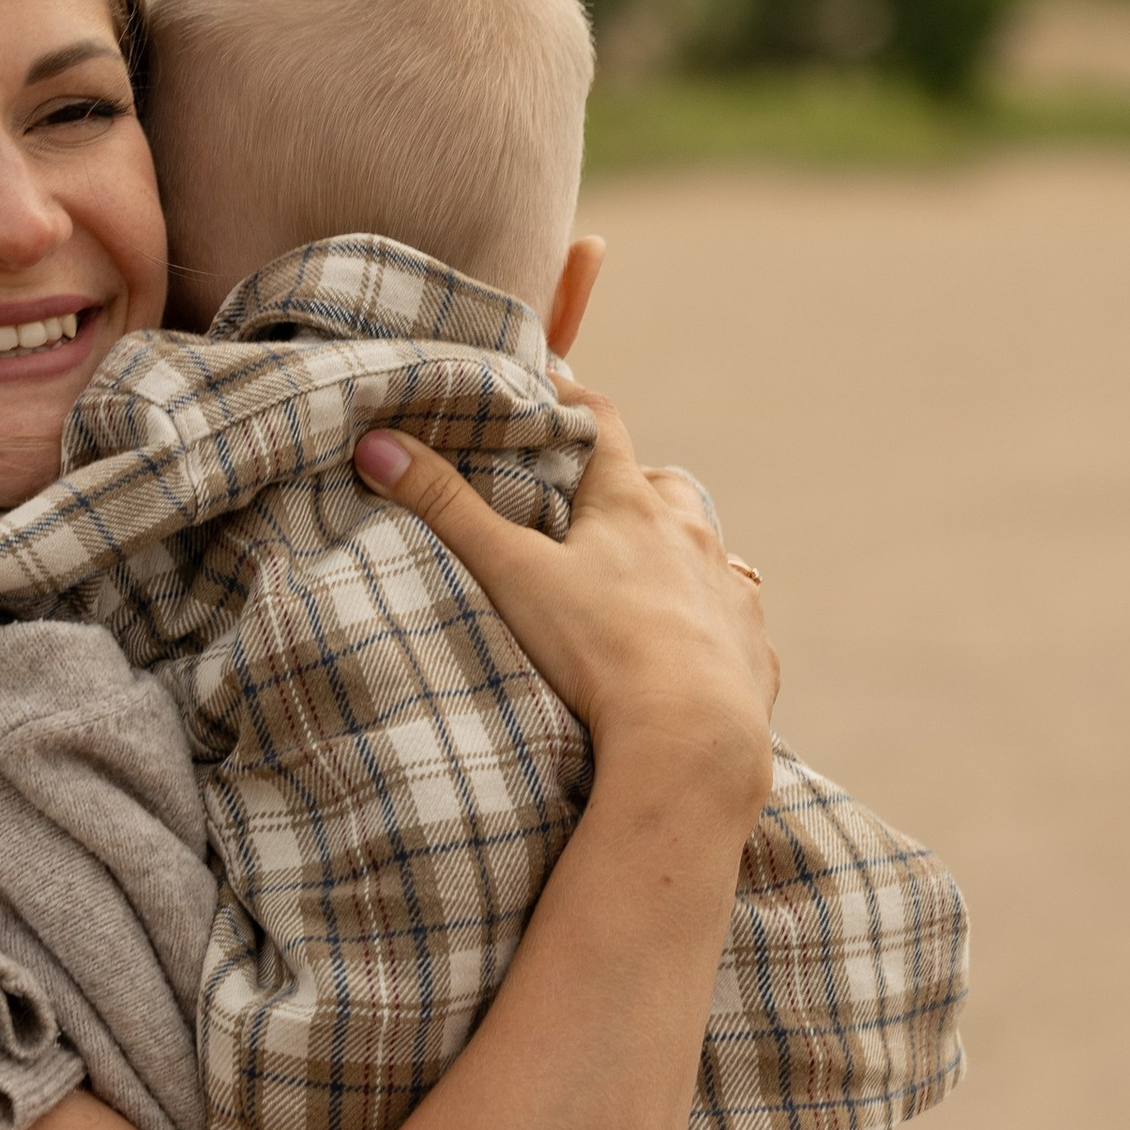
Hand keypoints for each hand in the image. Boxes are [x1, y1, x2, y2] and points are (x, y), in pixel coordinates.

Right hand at [354, 395, 776, 795]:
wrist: (690, 736)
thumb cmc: (597, 649)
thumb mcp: (509, 574)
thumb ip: (445, 510)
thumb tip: (378, 445)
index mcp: (631, 504)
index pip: (602, 425)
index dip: (573, 404)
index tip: (552, 394)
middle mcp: (692, 534)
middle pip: (663, 487)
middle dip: (632, 489)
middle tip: (595, 510)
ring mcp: (729, 588)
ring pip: (707, 548)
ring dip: (677, 551)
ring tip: (643, 576)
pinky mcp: (751, 646)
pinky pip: (735, 619)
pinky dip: (712, 620)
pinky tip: (691, 645)